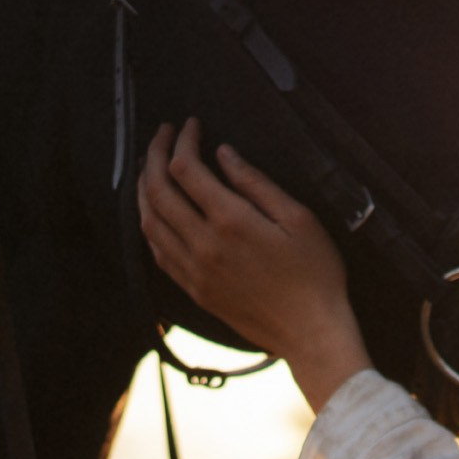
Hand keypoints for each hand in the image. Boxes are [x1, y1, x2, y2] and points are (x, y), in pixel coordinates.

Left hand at [137, 119, 373, 411]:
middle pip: (157, 191)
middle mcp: (204, 245)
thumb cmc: (316, 276)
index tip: (190, 125)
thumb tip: (224, 154)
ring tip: (151, 168)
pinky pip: (157, 253)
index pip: (186, 169)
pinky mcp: (195, 290)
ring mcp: (195, 271)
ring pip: (149, 222)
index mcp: (231, 222)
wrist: (311, 333)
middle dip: (154, 156)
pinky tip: (156, 213)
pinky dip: (150, 225)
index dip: (182, 140)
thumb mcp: (298, 219)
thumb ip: (256, 183)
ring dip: (143, 188)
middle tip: (163, 136)